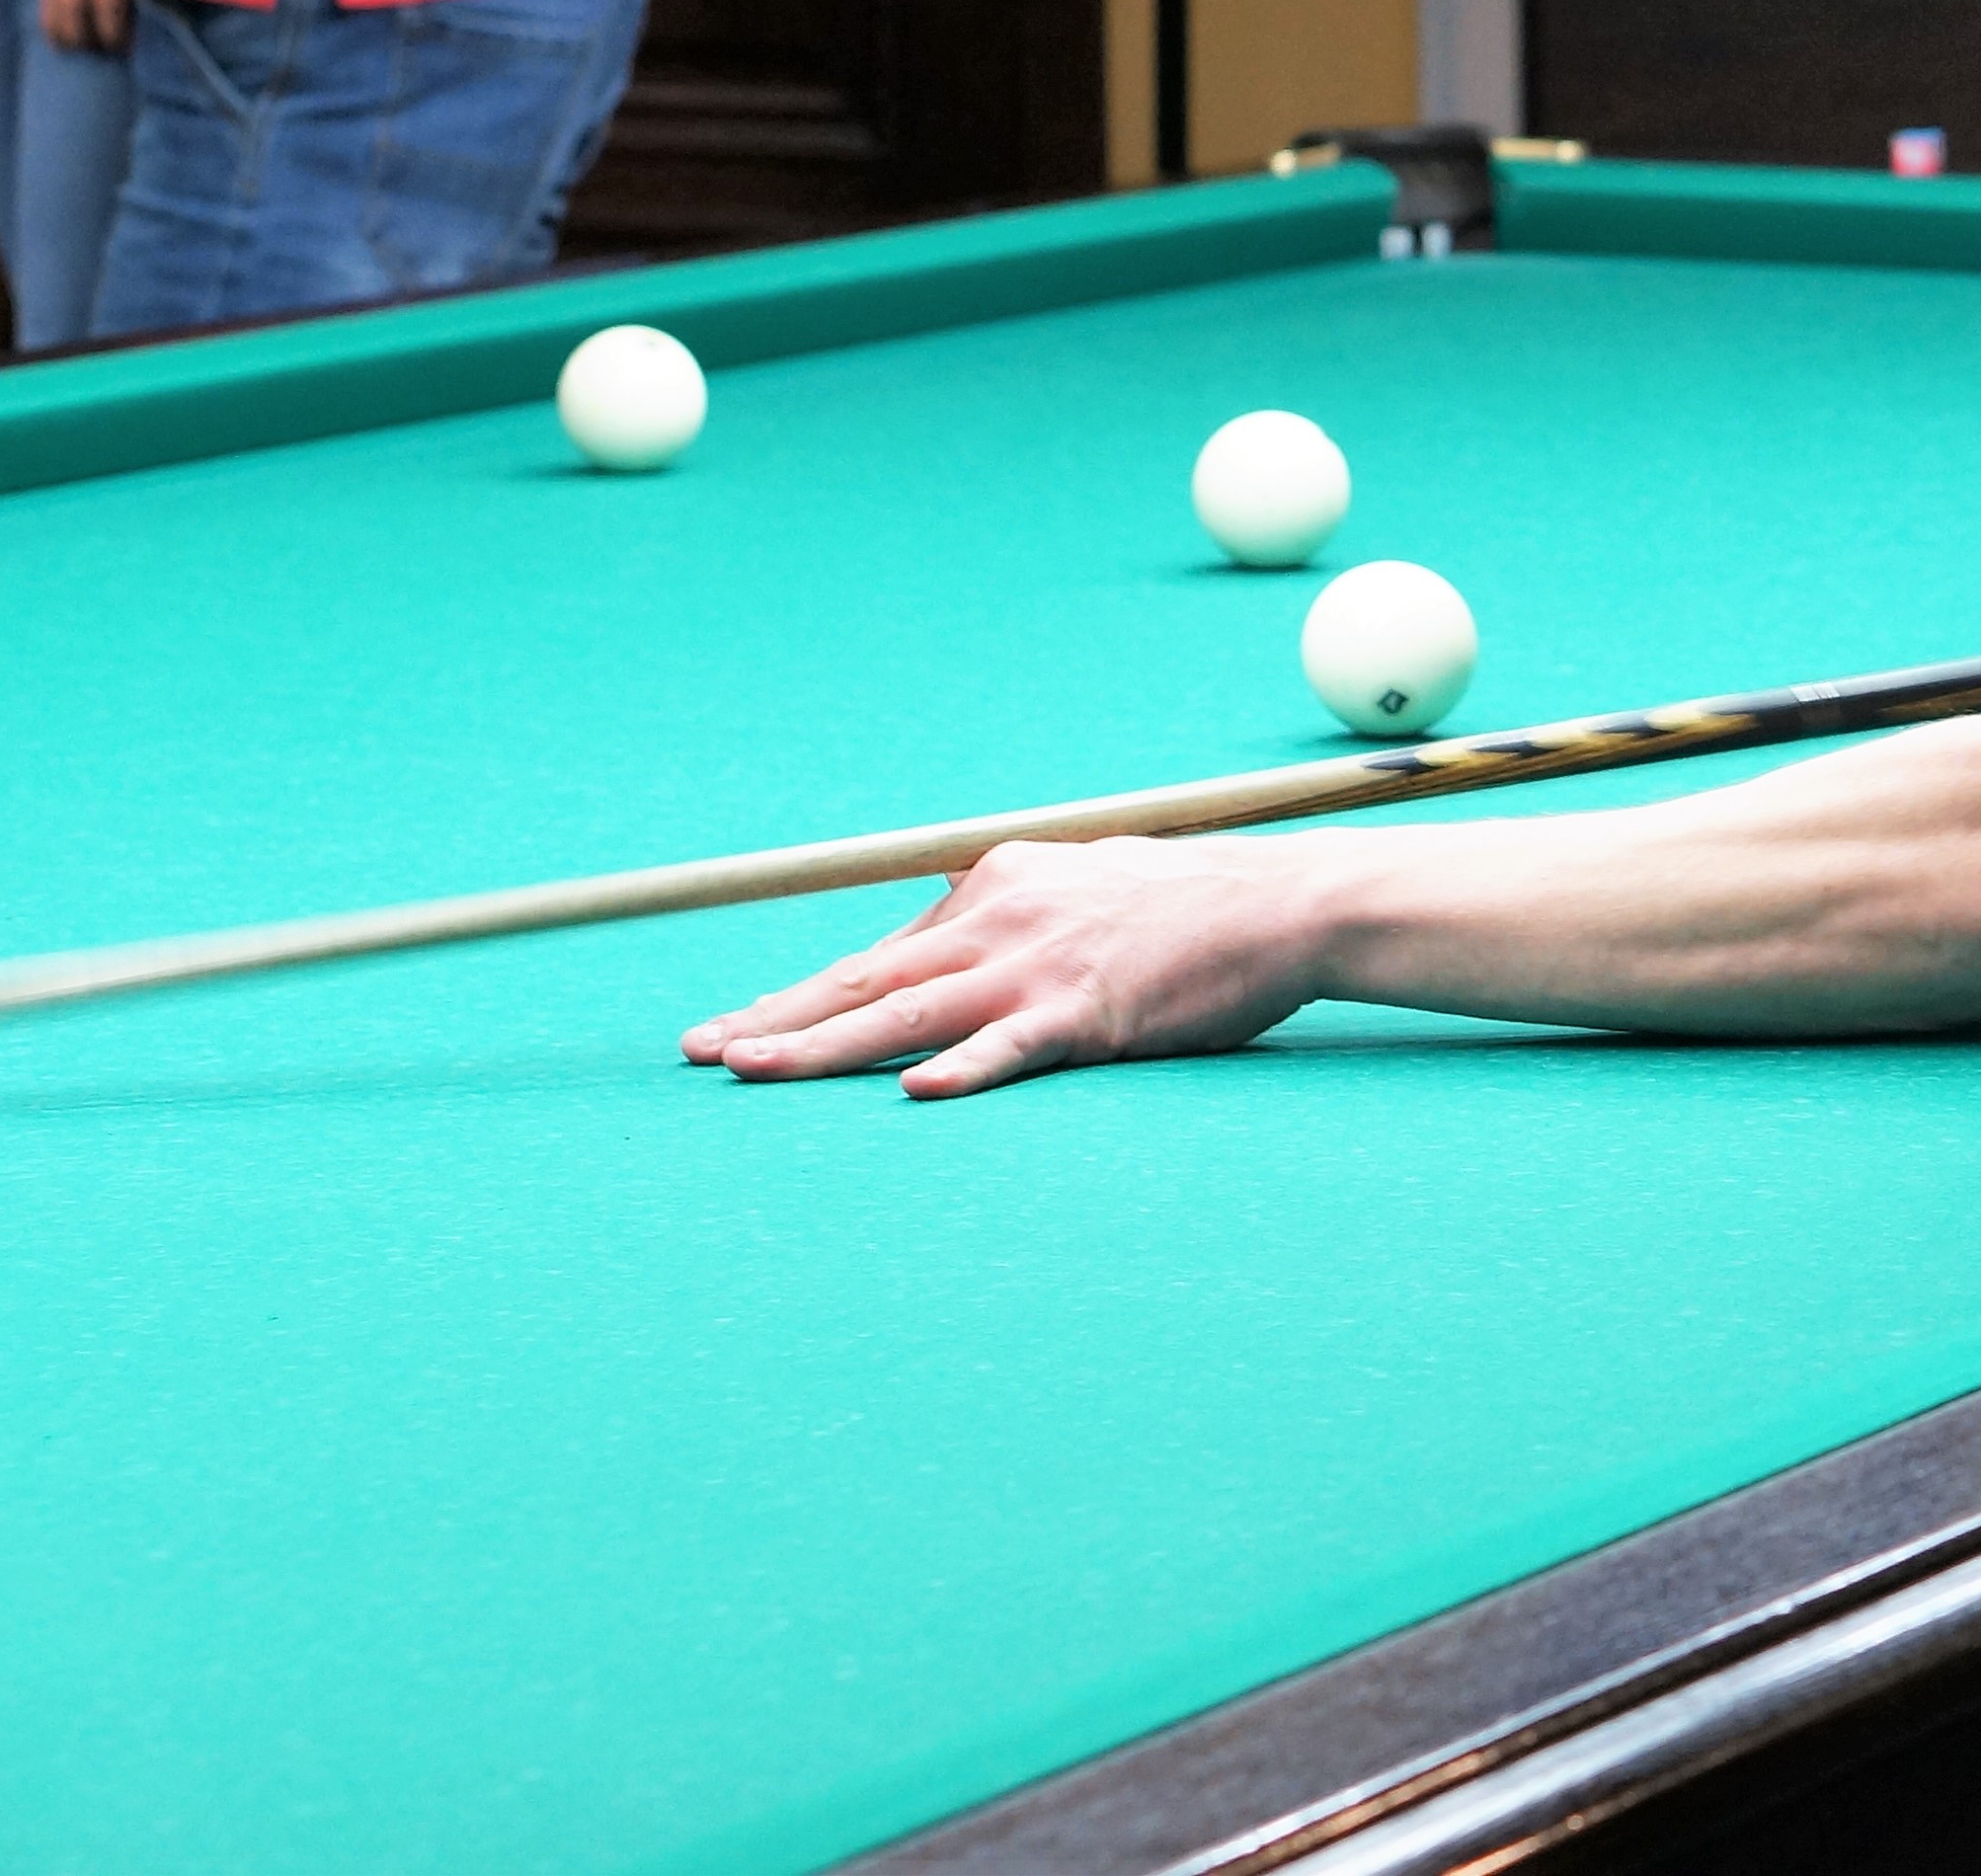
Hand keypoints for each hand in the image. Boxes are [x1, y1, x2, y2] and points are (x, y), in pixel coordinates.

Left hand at [680, 833, 1360, 1096]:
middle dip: (774, 1019)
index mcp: (995, 888)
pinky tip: (916, 1091)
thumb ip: (1019, 921)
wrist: (1282, 904)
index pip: (879, 954)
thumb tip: (964, 953)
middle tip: (698, 1053)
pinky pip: (1013, 1047)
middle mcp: (1000, 920)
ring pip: (908, 1013)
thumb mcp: (1085, 890)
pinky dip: (964, 1069)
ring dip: (820, 1046)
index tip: (737, 1028)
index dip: (800, 995)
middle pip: (866, 979)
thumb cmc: (1191, 909)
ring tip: (749, 1071)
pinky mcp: (1091, 1011)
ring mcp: (1040, 966)